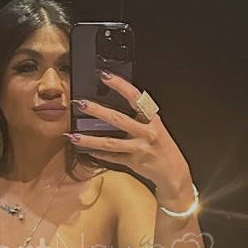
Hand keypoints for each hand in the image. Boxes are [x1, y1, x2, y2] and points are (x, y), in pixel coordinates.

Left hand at [68, 72, 193, 204]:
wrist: (173, 171)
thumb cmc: (161, 146)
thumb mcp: (155, 126)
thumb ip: (138, 117)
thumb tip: (112, 107)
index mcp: (151, 118)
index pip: (135, 97)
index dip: (120, 85)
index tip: (105, 76)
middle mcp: (146, 131)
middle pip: (118, 119)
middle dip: (98, 111)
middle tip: (81, 104)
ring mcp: (139, 148)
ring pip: (111, 142)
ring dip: (90, 139)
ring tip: (74, 135)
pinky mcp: (133, 162)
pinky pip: (112, 157)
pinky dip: (99, 154)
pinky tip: (87, 151)